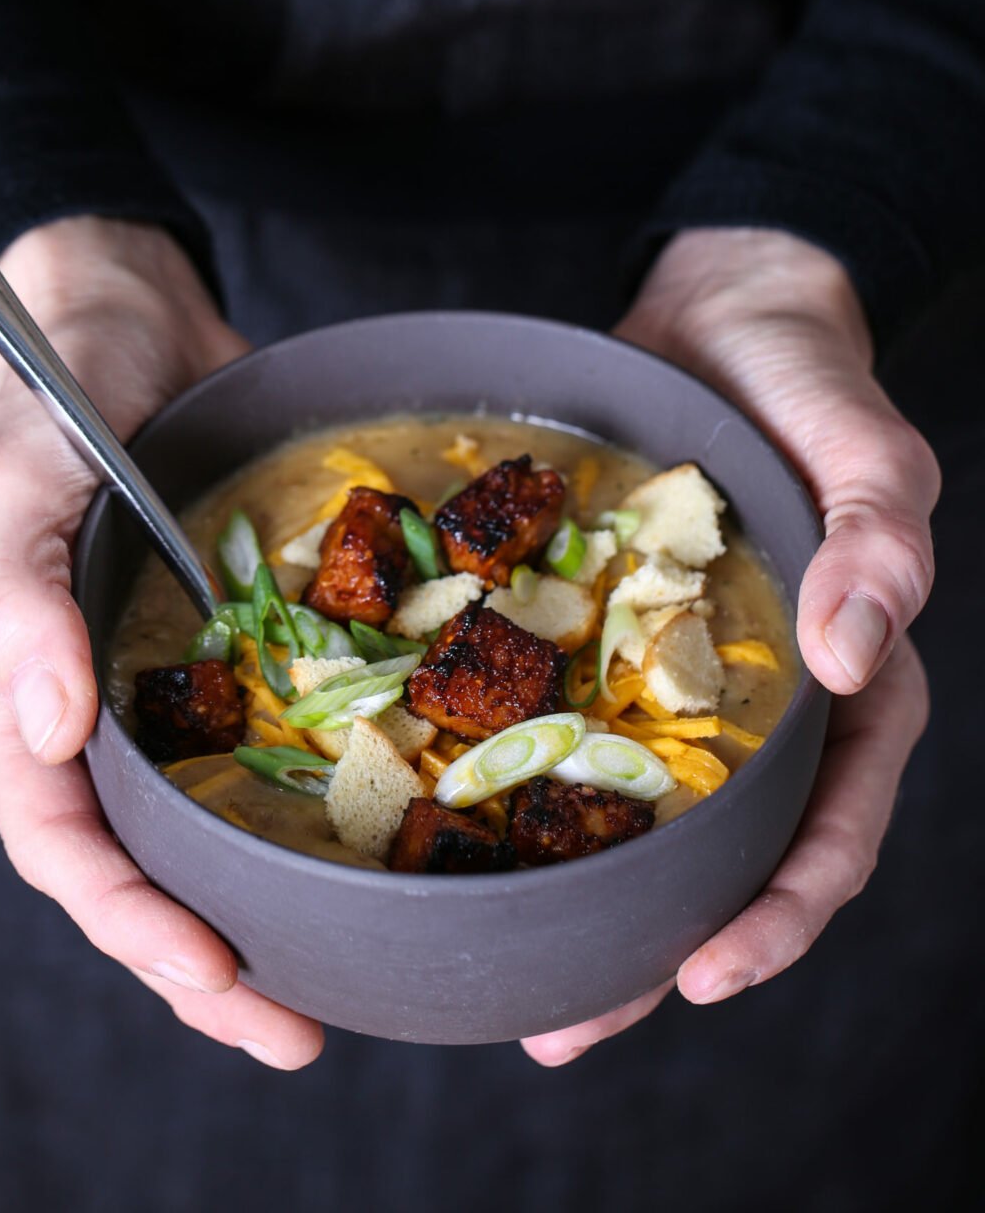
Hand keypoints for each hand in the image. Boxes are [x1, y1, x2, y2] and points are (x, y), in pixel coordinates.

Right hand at [0, 216, 323, 1068]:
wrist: (127, 317)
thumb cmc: (55, 394)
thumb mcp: (16, 483)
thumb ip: (16, 602)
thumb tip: (42, 734)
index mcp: (6, 696)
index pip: (62, 844)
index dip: (134, 923)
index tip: (218, 977)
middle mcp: (75, 712)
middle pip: (129, 870)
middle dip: (199, 963)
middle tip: (294, 1029)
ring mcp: (146, 688)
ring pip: (189, 830)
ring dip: (248, 912)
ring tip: (325, 984)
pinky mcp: (212, 653)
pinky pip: (245, 750)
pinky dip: (290, 812)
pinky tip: (362, 848)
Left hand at [523, 227, 937, 1064]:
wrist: (723, 311)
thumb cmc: (812, 378)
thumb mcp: (869, 446)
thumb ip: (878, 541)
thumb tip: (855, 657)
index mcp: (849, 690)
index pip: (830, 832)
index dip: (776, 915)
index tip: (701, 973)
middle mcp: (762, 706)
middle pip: (722, 861)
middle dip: (652, 951)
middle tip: (562, 1025)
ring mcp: (675, 678)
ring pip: (638, 816)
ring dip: (584, 898)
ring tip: (505, 971)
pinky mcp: (603, 638)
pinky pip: (567, 725)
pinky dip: (524, 782)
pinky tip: (458, 820)